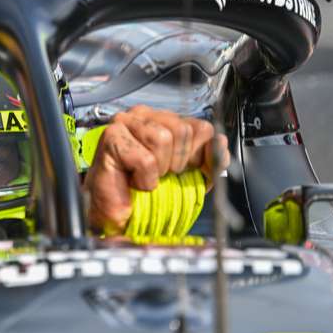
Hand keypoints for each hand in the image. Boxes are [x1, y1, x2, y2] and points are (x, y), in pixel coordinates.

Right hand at [83, 105, 229, 233]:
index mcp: (166, 119)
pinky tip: (132, 180)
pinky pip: (145, 158)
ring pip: (163, 138)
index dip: (196, 155)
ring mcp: (126, 122)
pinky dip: (144, 179)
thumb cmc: (150, 193)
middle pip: (183, 130)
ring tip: (145, 176)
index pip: (201, 127)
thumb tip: (220, 142)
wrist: (119, 217)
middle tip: (159, 174)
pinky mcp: (111, 137)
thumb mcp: (193, 178)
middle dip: (176, 162)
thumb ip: (211, 160)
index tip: (180, 170)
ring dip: (158, 169)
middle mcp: (146, 114)